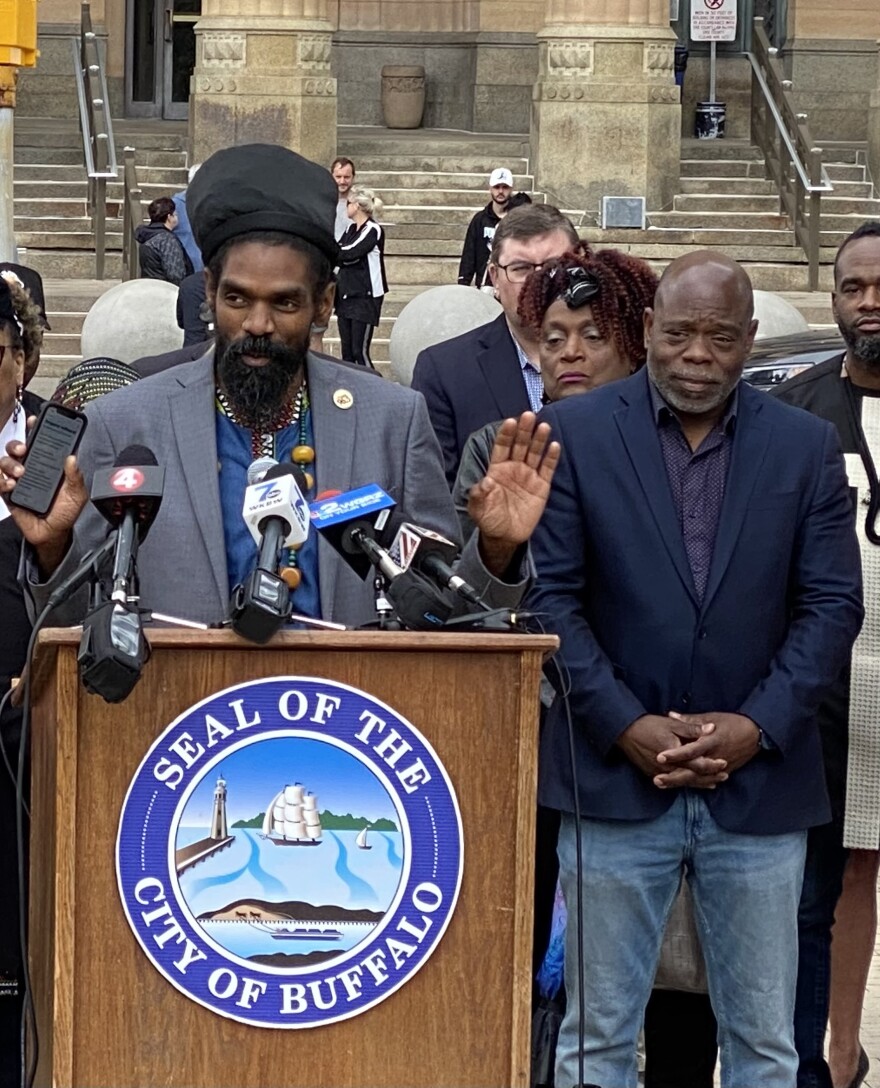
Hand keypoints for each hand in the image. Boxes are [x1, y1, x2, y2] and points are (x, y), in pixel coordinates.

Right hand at [0, 428, 86, 575]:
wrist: (54, 534)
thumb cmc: (65, 511)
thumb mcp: (77, 494)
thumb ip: (75, 477)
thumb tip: (72, 457)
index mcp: (47, 464)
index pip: (39, 442)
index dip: (35, 428)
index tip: (35, 420)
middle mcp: (30, 468)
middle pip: (16, 448)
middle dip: (17, 444)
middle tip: (24, 449)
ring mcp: (17, 480)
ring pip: (4, 462)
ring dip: (10, 463)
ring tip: (21, 473)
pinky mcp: (8, 494)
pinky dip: (2, 480)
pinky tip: (12, 484)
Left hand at [468, 412, 559, 573]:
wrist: (505, 536)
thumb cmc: (489, 519)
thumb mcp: (478, 508)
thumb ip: (479, 494)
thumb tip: (485, 481)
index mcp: (497, 469)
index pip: (501, 447)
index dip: (506, 434)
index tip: (510, 422)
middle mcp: (513, 468)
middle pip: (520, 445)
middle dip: (524, 431)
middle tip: (529, 415)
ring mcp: (528, 476)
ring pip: (534, 453)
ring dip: (539, 439)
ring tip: (543, 426)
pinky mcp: (542, 486)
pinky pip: (547, 469)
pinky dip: (551, 458)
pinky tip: (554, 445)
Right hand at [618, 714, 728, 788]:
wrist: (624, 732)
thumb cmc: (648, 725)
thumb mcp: (671, 724)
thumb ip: (692, 728)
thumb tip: (711, 729)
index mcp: (674, 753)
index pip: (697, 763)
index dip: (712, 764)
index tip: (724, 762)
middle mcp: (668, 766)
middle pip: (693, 776)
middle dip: (709, 777)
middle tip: (725, 776)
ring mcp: (660, 772)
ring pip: (684, 782)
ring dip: (700, 783)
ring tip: (713, 783)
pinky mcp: (653, 774)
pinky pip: (673, 782)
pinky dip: (686, 783)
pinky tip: (694, 783)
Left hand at [654, 711, 759, 788]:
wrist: (755, 734)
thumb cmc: (732, 722)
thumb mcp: (711, 717)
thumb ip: (690, 720)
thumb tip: (670, 715)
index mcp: (711, 741)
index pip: (691, 750)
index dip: (675, 755)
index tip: (660, 757)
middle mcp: (715, 757)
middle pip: (692, 771)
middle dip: (674, 777)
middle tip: (657, 779)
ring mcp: (720, 767)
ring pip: (698, 779)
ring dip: (680, 782)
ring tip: (662, 784)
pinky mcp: (724, 772)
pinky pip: (706, 780)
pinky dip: (693, 784)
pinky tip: (679, 786)